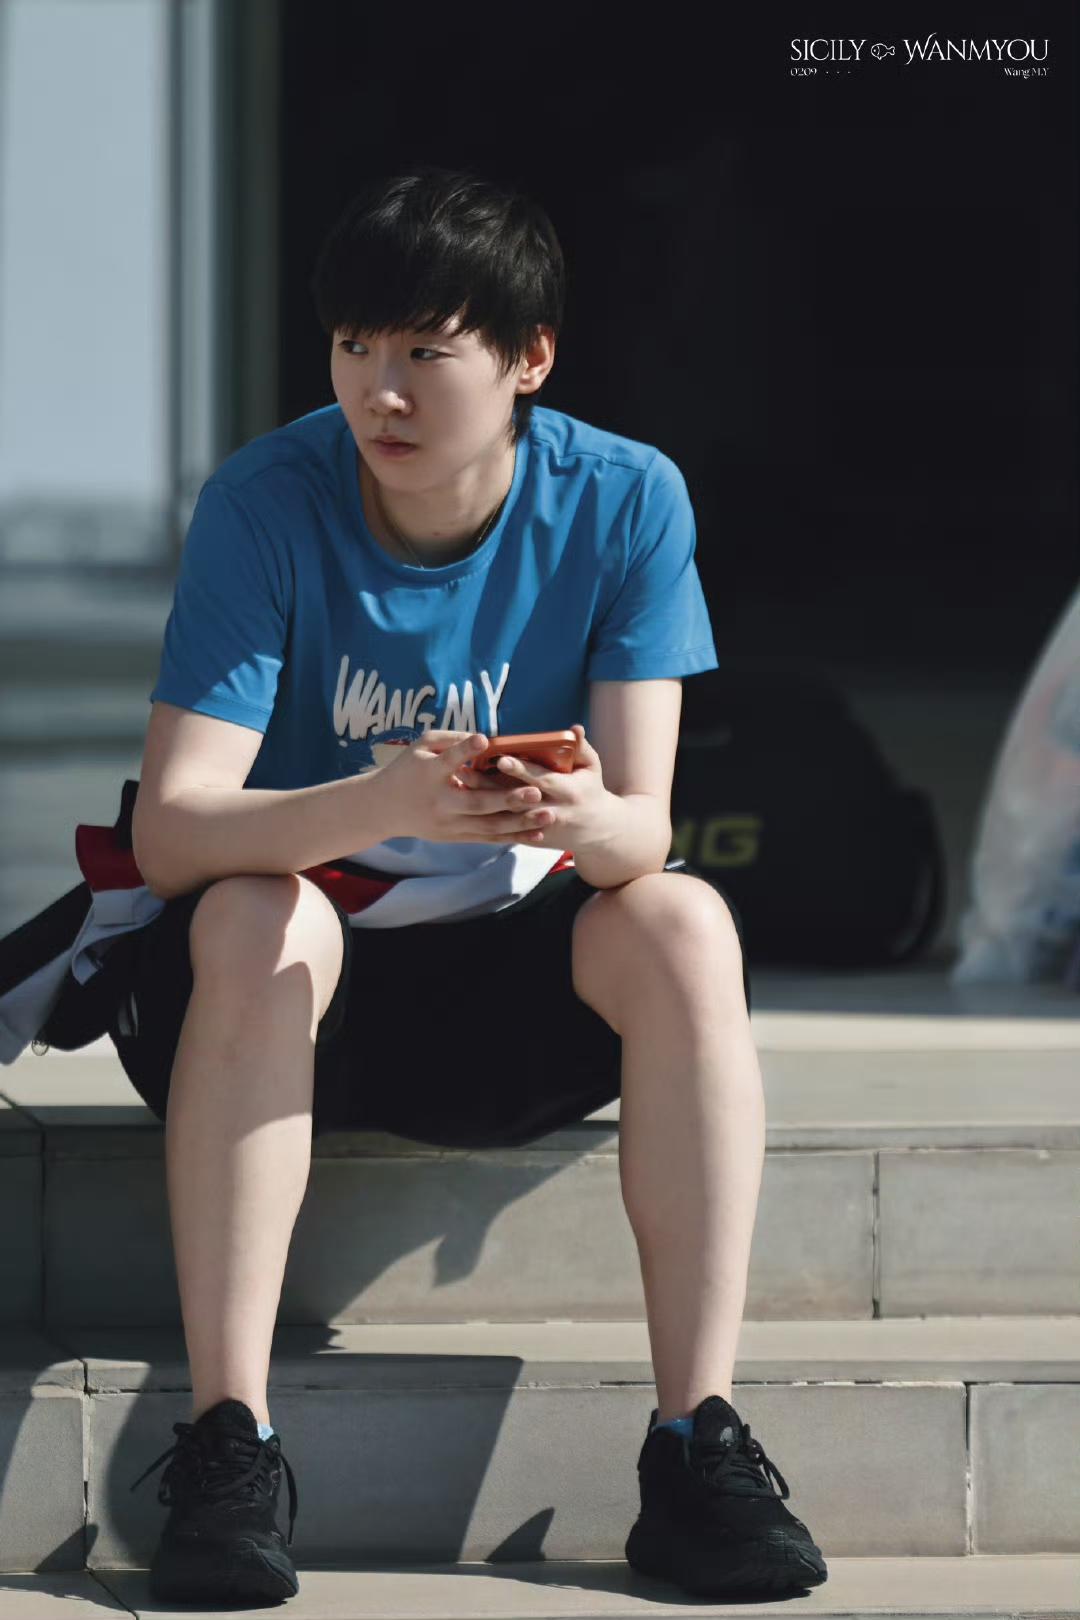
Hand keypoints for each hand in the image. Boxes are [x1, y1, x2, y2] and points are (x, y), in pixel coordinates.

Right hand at [370, 729, 557, 844]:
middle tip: (535, 792)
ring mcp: (449, 823)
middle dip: (508, 799)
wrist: (384, 808)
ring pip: (489, 826)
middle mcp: (440, 802)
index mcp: (429, 774)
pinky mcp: (456, 836)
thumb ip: (451, 739)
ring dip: (521, 823)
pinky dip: (513, 837)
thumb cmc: (407, 769)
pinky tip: (536, 835)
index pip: (448, 761)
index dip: (463, 750)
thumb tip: (487, 738)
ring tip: (548, 816)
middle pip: (477, 803)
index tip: (482, 739)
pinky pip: (488, 838)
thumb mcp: (421, 746)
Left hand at [456, 723, 612, 849]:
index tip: (500, 758)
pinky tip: (464, 798)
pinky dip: (483, 813)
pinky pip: (502, 826)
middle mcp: (551, 811)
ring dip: (480, 798)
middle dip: (489, 785)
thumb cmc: (590, 790)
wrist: (595, 831)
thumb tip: (575, 728)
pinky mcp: (528, 837)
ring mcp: (537, 827)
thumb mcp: (592, 769)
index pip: (540, 779)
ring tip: (459, 780)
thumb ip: (582, 748)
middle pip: (514, 798)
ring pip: (503, 813)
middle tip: (464, 769)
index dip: (520, 769)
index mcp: (568, 792)